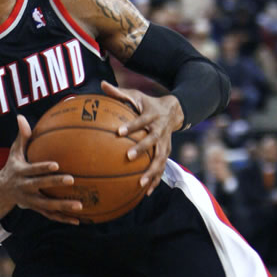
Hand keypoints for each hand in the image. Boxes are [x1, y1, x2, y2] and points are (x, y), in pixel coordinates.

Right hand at [0, 115, 82, 222]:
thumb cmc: (12, 167)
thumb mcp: (14, 153)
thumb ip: (22, 137)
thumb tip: (20, 116)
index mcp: (20, 173)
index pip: (32, 170)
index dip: (43, 167)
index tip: (56, 164)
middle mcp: (24, 188)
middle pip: (40, 186)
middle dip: (55, 184)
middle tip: (72, 180)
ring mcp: (30, 201)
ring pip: (47, 205)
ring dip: (63, 207)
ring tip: (80, 206)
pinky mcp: (36, 210)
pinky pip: (51, 215)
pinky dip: (63, 219)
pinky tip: (79, 221)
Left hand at [101, 80, 182, 195]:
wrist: (174, 111)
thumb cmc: (148, 104)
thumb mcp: (136, 96)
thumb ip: (119, 93)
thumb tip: (102, 84)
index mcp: (152, 116)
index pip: (141, 121)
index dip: (131, 126)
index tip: (119, 132)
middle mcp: (160, 130)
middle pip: (152, 141)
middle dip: (142, 149)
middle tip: (129, 157)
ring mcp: (166, 143)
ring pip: (160, 159)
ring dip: (151, 172)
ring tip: (140, 183)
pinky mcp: (167, 152)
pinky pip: (162, 168)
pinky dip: (155, 180)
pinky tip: (146, 192)